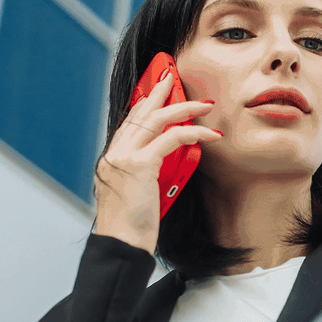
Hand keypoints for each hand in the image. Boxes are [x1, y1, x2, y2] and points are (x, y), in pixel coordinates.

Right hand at [93, 69, 222, 253]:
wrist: (121, 246)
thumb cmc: (131, 230)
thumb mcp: (136, 197)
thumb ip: (145, 178)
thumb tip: (164, 169)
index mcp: (111, 161)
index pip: (128, 123)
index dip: (143, 105)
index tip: (156, 93)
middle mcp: (114, 155)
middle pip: (138, 112)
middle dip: (157, 91)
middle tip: (171, 75)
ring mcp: (124, 158)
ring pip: (155, 119)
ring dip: (182, 107)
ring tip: (203, 104)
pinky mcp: (139, 166)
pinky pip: (171, 139)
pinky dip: (193, 133)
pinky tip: (210, 135)